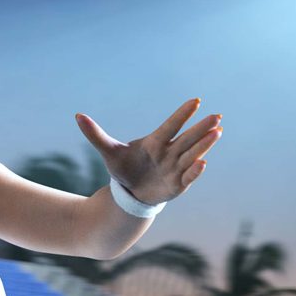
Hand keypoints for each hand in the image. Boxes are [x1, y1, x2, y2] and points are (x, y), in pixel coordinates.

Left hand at [77, 99, 221, 206]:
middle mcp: (169, 153)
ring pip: (192, 154)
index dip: (182, 114)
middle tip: (217, 116)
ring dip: (204, 144)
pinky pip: (188, 177)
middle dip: (201, 128)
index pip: (171, 125)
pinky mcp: (177, 185)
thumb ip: (96, 135)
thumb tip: (77, 116)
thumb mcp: (109, 152)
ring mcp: (175, 168)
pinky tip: (203, 163)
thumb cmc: (124, 169)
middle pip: (187, 138)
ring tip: (217, 132)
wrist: (130, 194)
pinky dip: (195, 171)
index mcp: (155, 142)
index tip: (196, 101)